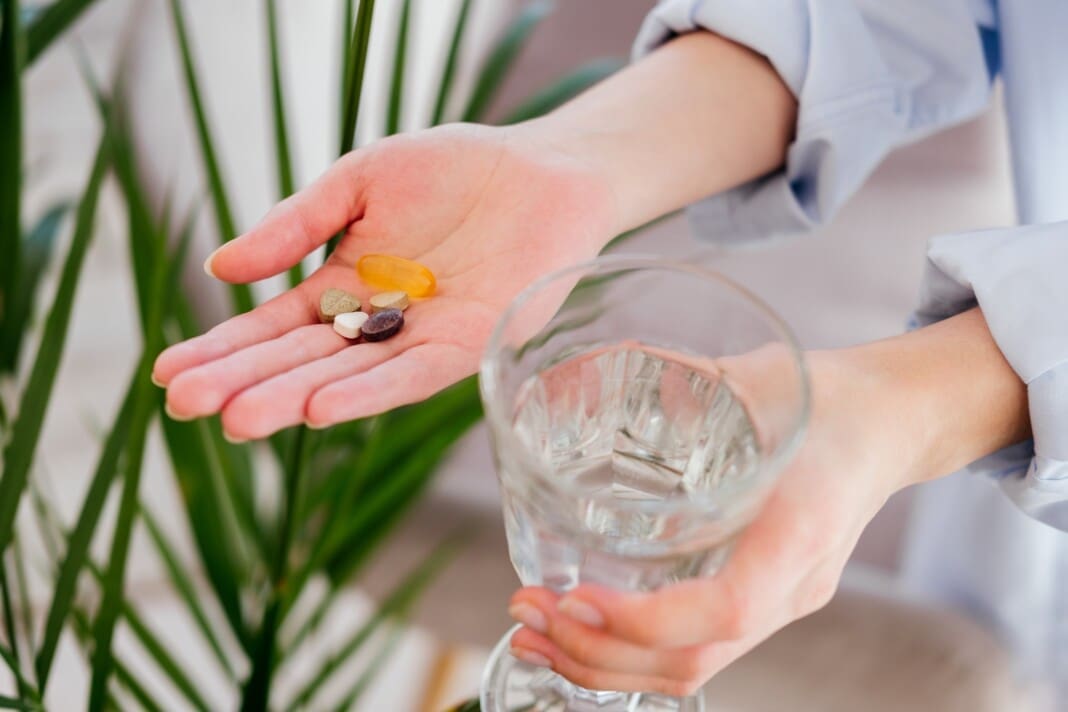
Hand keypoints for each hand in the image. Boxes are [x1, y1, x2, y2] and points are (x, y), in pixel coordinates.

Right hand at [153, 124, 615, 438]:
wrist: (541, 170)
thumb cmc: (452, 169)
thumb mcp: (359, 182)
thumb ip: (296, 224)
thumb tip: (219, 268)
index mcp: (344, 284)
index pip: (273, 327)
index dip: (223, 349)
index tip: (168, 375)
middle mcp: (376, 323)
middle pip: (301, 360)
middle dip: (245, 382)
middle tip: (186, 408)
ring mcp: (420, 339)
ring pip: (348, 376)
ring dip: (293, 398)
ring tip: (238, 420)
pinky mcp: (469, 346)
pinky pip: (412, 375)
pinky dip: (369, 391)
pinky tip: (321, 408)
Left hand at [506, 347, 926, 695]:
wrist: (889, 422)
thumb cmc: (830, 396)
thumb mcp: (761, 378)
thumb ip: (683, 380)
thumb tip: (589, 366)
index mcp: (801, 529)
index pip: (727, 608)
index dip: (644, 618)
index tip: (575, 596)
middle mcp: (794, 583)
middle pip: (692, 660)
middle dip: (594, 650)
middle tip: (526, 610)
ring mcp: (783, 602)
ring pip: (690, 670)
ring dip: (602, 663)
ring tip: (534, 635)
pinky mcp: (766, 601)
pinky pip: (696, 653)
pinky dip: (630, 655)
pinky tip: (581, 634)